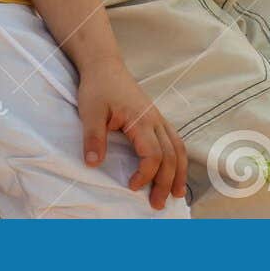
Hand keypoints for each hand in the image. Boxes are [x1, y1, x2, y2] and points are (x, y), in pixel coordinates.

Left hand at [76, 58, 188, 209]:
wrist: (104, 65)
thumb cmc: (97, 87)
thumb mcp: (90, 112)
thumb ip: (93, 137)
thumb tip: (93, 164)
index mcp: (141, 120)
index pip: (153, 155)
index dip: (145, 175)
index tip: (131, 187)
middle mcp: (155, 120)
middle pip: (170, 156)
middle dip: (166, 182)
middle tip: (157, 204)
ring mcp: (158, 118)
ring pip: (178, 148)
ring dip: (179, 172)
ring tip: (177, 194)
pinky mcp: (155, 117)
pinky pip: (174, 140)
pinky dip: (178, 158)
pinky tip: (175, 170)